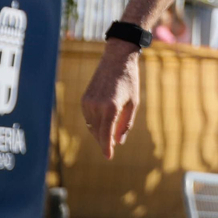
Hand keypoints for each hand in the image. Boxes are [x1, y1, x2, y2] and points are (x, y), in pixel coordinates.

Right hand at [80, 42, 140, 159]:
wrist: (117, 60)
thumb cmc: (129, 81)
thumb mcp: (134, 103)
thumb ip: (126, 123)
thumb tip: (119, 141)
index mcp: (111, 107)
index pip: (106, 134)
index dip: (107, 147)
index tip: (108, 157)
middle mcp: (96, 106)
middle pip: (98, 132)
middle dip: (105, 140)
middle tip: (113, 146)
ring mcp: (87, 103)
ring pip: (91, 126)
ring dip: (100, 132)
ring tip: (110, 133)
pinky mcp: (84, 99)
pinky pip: (88, 118)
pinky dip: (95, 123)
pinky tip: (104, 120)